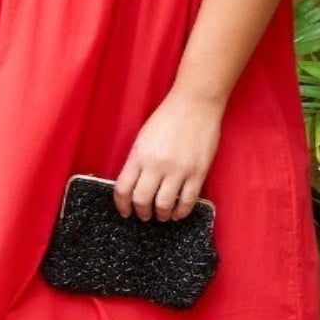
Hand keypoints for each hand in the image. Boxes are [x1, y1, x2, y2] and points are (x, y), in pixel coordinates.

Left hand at [113, 92, 221, 220]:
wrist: (196, 104)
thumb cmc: (169, 117)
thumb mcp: (143, 137)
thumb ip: (138, 161)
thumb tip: (134, 185)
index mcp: (139, 154)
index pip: (123, 188)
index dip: (122, 205)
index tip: (124, 211)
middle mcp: (156, 164)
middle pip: (142, 200)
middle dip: (141, 212)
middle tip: (144, 215)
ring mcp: (178, 170)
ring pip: (164, 204)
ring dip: (161, 214)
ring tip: (162, 215)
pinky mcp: (198, 172)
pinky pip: (188, 200)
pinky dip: (181, 212)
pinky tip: (177, 213)